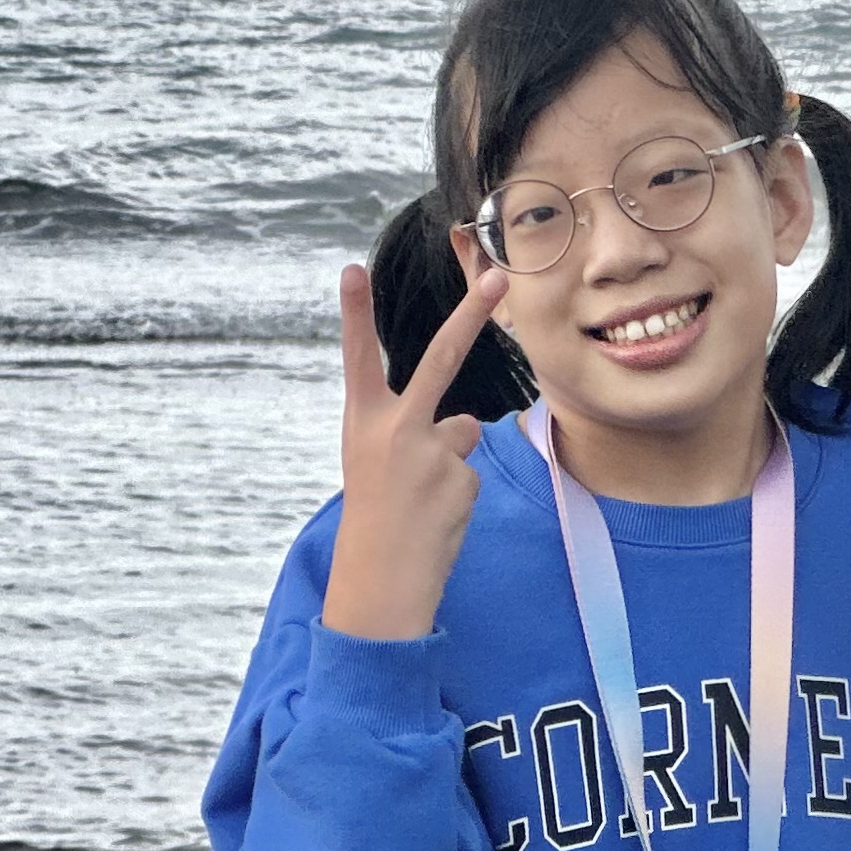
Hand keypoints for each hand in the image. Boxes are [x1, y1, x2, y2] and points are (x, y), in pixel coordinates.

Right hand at [321, 259, 507, 640]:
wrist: (380, 581)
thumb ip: (420, 432)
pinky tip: (438, 518)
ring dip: (450, 465)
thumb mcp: (382, 465)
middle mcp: (396, 428)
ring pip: (462, 437)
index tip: (351, 268)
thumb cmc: (376, 517)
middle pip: (441, 359)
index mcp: (363, 423)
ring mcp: (432, 451)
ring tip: (421, 503)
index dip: (354, 313)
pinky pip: (471, 473)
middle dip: (472, 313)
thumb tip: (469, 423)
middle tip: (500, 277)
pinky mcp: (461, 477)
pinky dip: (459, 495)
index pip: (357, 359)